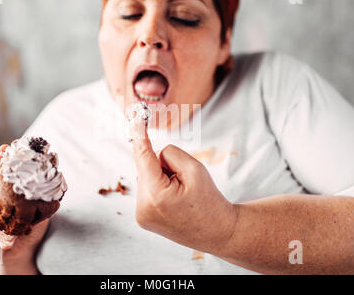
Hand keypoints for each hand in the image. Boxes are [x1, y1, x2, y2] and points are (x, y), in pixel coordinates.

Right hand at [0, 145, 48, 263]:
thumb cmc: (31, 221)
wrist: (23, 245)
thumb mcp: (40, 207)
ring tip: (10, 235)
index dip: (0, 158)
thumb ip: (43, 196)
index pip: (0, 168)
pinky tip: (9, 242)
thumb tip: (56, 185)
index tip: (3, 149)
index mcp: (5, 186)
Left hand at [130, 120, 237, 254]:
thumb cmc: (210, 201)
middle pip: (146, 167)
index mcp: (156, 196)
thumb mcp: (195, 169)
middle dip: (164, 167)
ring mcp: (141, 215)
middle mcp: (143, 207)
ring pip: (146, 178)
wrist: (218, 232)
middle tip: (185, 184)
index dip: (140, 137)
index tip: (135, 120)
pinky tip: (174, 201)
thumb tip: (152, 154)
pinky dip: (159, 189)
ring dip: (162, 179)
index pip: (143, 157)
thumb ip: (170, 154)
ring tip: (182, 196)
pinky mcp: (142, 218)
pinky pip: (147, 190)